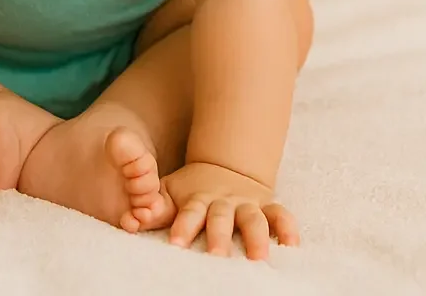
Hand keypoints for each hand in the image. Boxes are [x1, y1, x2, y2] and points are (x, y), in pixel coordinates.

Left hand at [161, 161, 298, 257]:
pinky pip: (281, 215)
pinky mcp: (267, 207)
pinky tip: (292, 245)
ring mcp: (247, 204)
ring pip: (253, 219)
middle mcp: (224, 202)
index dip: (183, 226)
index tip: (176, 243)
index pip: (190, 212)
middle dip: (219, 236)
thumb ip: (155, 207)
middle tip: (216, 256)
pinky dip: (288, 228)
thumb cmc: (191, 191)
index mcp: (199, 199)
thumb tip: (133, 219)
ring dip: (257, 237)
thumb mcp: (169, 192)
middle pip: (221, 218)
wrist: (225, 168)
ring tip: (258, 257)